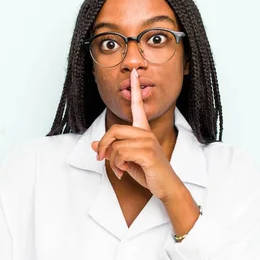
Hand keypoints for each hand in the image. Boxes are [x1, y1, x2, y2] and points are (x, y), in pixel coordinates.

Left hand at [91, 68, 182, 200]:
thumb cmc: (148, 172)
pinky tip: (124, 171)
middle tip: (101, 158)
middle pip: (114, 130)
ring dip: (112, 161)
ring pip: (115, 145)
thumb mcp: (125, 160)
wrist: (165, 186)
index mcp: (143, 130)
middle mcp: (146, 132)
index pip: (138, 106)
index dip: (136, 88)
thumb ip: (112, 150)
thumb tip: (94, 145)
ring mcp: (148, 141)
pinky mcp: (147, 152)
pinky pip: (120, 154)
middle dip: (104, 146)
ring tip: (120, 169)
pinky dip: (117, 165)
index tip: (134, 73)